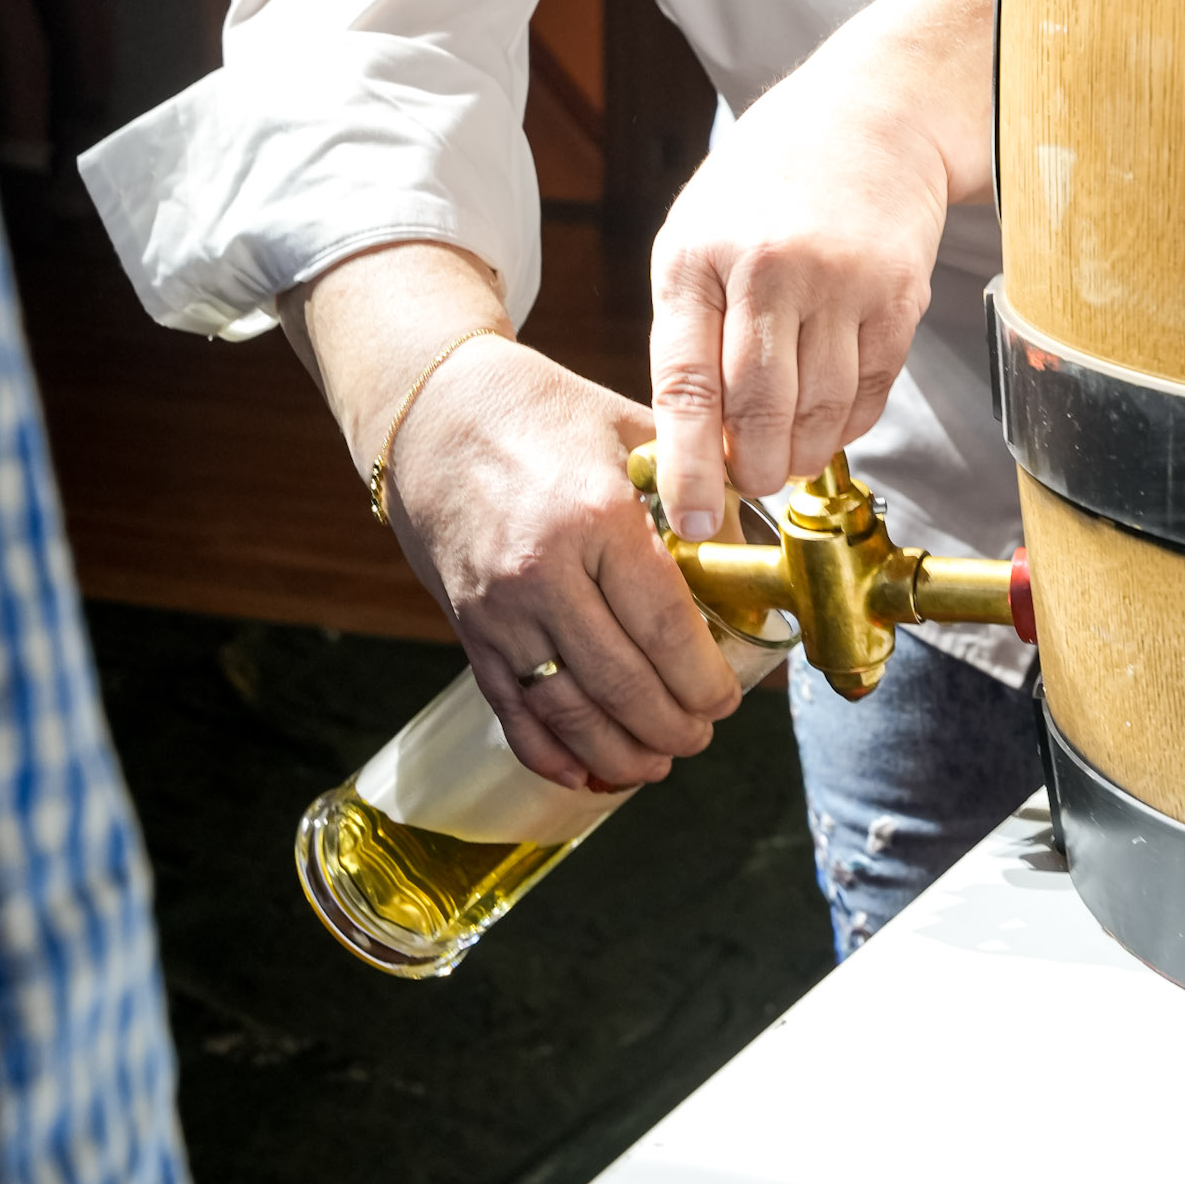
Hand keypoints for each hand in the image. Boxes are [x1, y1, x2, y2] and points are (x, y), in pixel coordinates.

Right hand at [392, 336, 741, 789]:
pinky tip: (585, 772)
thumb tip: (752, 560)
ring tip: (657, 761)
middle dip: (673, 726)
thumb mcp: (631, 431)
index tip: (728, 698)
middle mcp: (542, 572)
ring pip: (567, 712)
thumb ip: (697, 492)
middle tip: (701, 733)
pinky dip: (550, 754)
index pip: (665, 627)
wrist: (432, 412)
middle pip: (622, 683)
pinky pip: (511, 711)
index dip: (704, 679)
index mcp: (596, 517)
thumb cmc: (543, 413)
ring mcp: (498, 609)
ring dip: (619, 753)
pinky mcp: (467, 630)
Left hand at [649, 0, 994, 535]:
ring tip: (785, 458)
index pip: (686, 386)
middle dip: (750, 472)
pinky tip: (828, 421)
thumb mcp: (695, 236)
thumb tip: (690, 443)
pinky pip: (870, 391)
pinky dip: (847, 425)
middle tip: (746, 485)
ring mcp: (841, 281)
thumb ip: (688, 332)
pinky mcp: (899, 294)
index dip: (687, 467)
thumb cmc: (765, 185)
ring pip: (819, 412)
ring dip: (800, 455)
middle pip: (758, 412)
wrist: (870, 115)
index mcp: (698, 257)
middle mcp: (769, 268)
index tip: (685, 521)